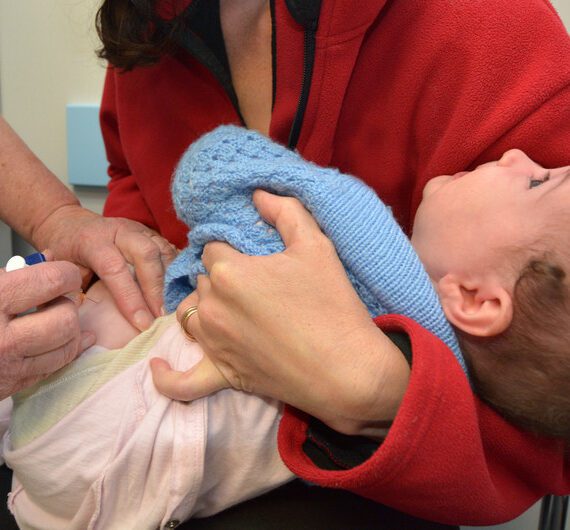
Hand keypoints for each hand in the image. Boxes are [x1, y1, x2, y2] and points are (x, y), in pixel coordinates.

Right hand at [0, 262, 94, 398]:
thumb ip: (9, 272)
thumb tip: (47, 258)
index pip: (50, 281)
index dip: (66, 273)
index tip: (66, 273)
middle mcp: (2, 337)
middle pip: (64, 317)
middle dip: (66, 305)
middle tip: (56, 299)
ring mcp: (8, 365)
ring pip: (66, 345)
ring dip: (69, 329)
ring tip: (55, 318)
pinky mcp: (12, 384)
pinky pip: (55, 366)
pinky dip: (66, 350)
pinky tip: (66, 338)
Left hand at [34, 205, 176, 330]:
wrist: (70, 223)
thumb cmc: (65, 251)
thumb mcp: (62, 270)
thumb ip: (77, 290)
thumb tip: (94, 320)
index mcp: (93, 241)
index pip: (115, 269)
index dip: (130, 298)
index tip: (142, 323)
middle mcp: (120, 231)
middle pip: (147, 255)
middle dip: (157, 289)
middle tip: (162, 316)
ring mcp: (140, 230)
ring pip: (163, 252)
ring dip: (172, 281)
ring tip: (175, 307)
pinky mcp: (153, 234)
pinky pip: (171, 252)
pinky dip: (177, 272)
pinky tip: (179, 291)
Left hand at [151, 190, 409, 436]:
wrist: (347, 369)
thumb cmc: (332, 304)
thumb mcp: (316, 246)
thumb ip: (285, 211)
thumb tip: (258, 194)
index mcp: (229, 271)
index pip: (213, 247)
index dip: (233, 248)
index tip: (253, 256)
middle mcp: (212, 305)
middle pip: (203, 279)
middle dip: (222, 276)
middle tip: (255, 282)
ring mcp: (214, 343)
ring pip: (192, 314)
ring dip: (206, 306)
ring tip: (232, 306)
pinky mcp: (222, 374)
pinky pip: (182, 381)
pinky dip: (168, 377)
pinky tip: (156, 367)